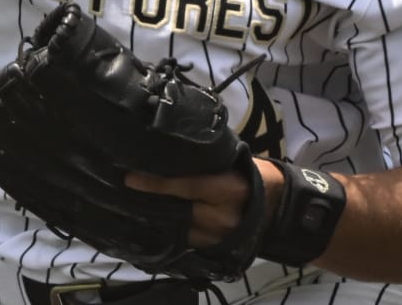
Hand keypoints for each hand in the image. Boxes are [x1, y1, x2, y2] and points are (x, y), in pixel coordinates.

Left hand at [124, 157, 283, 248]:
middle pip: (178, 211)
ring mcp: (219, 238)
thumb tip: (163, 152)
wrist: (276, 203)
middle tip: (126, 191)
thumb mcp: (229, 161)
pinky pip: (186, 241)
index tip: (130, 179)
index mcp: (228, 190)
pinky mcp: (215, 249)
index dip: (157, 184)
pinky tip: (155, 220)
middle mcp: (222, 217)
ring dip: (158, 218)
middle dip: (152, 202)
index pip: (186, 186)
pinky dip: (171, 230)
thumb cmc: (248, 173)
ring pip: (179, 229)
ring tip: (135, 204)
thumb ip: (201, 161)